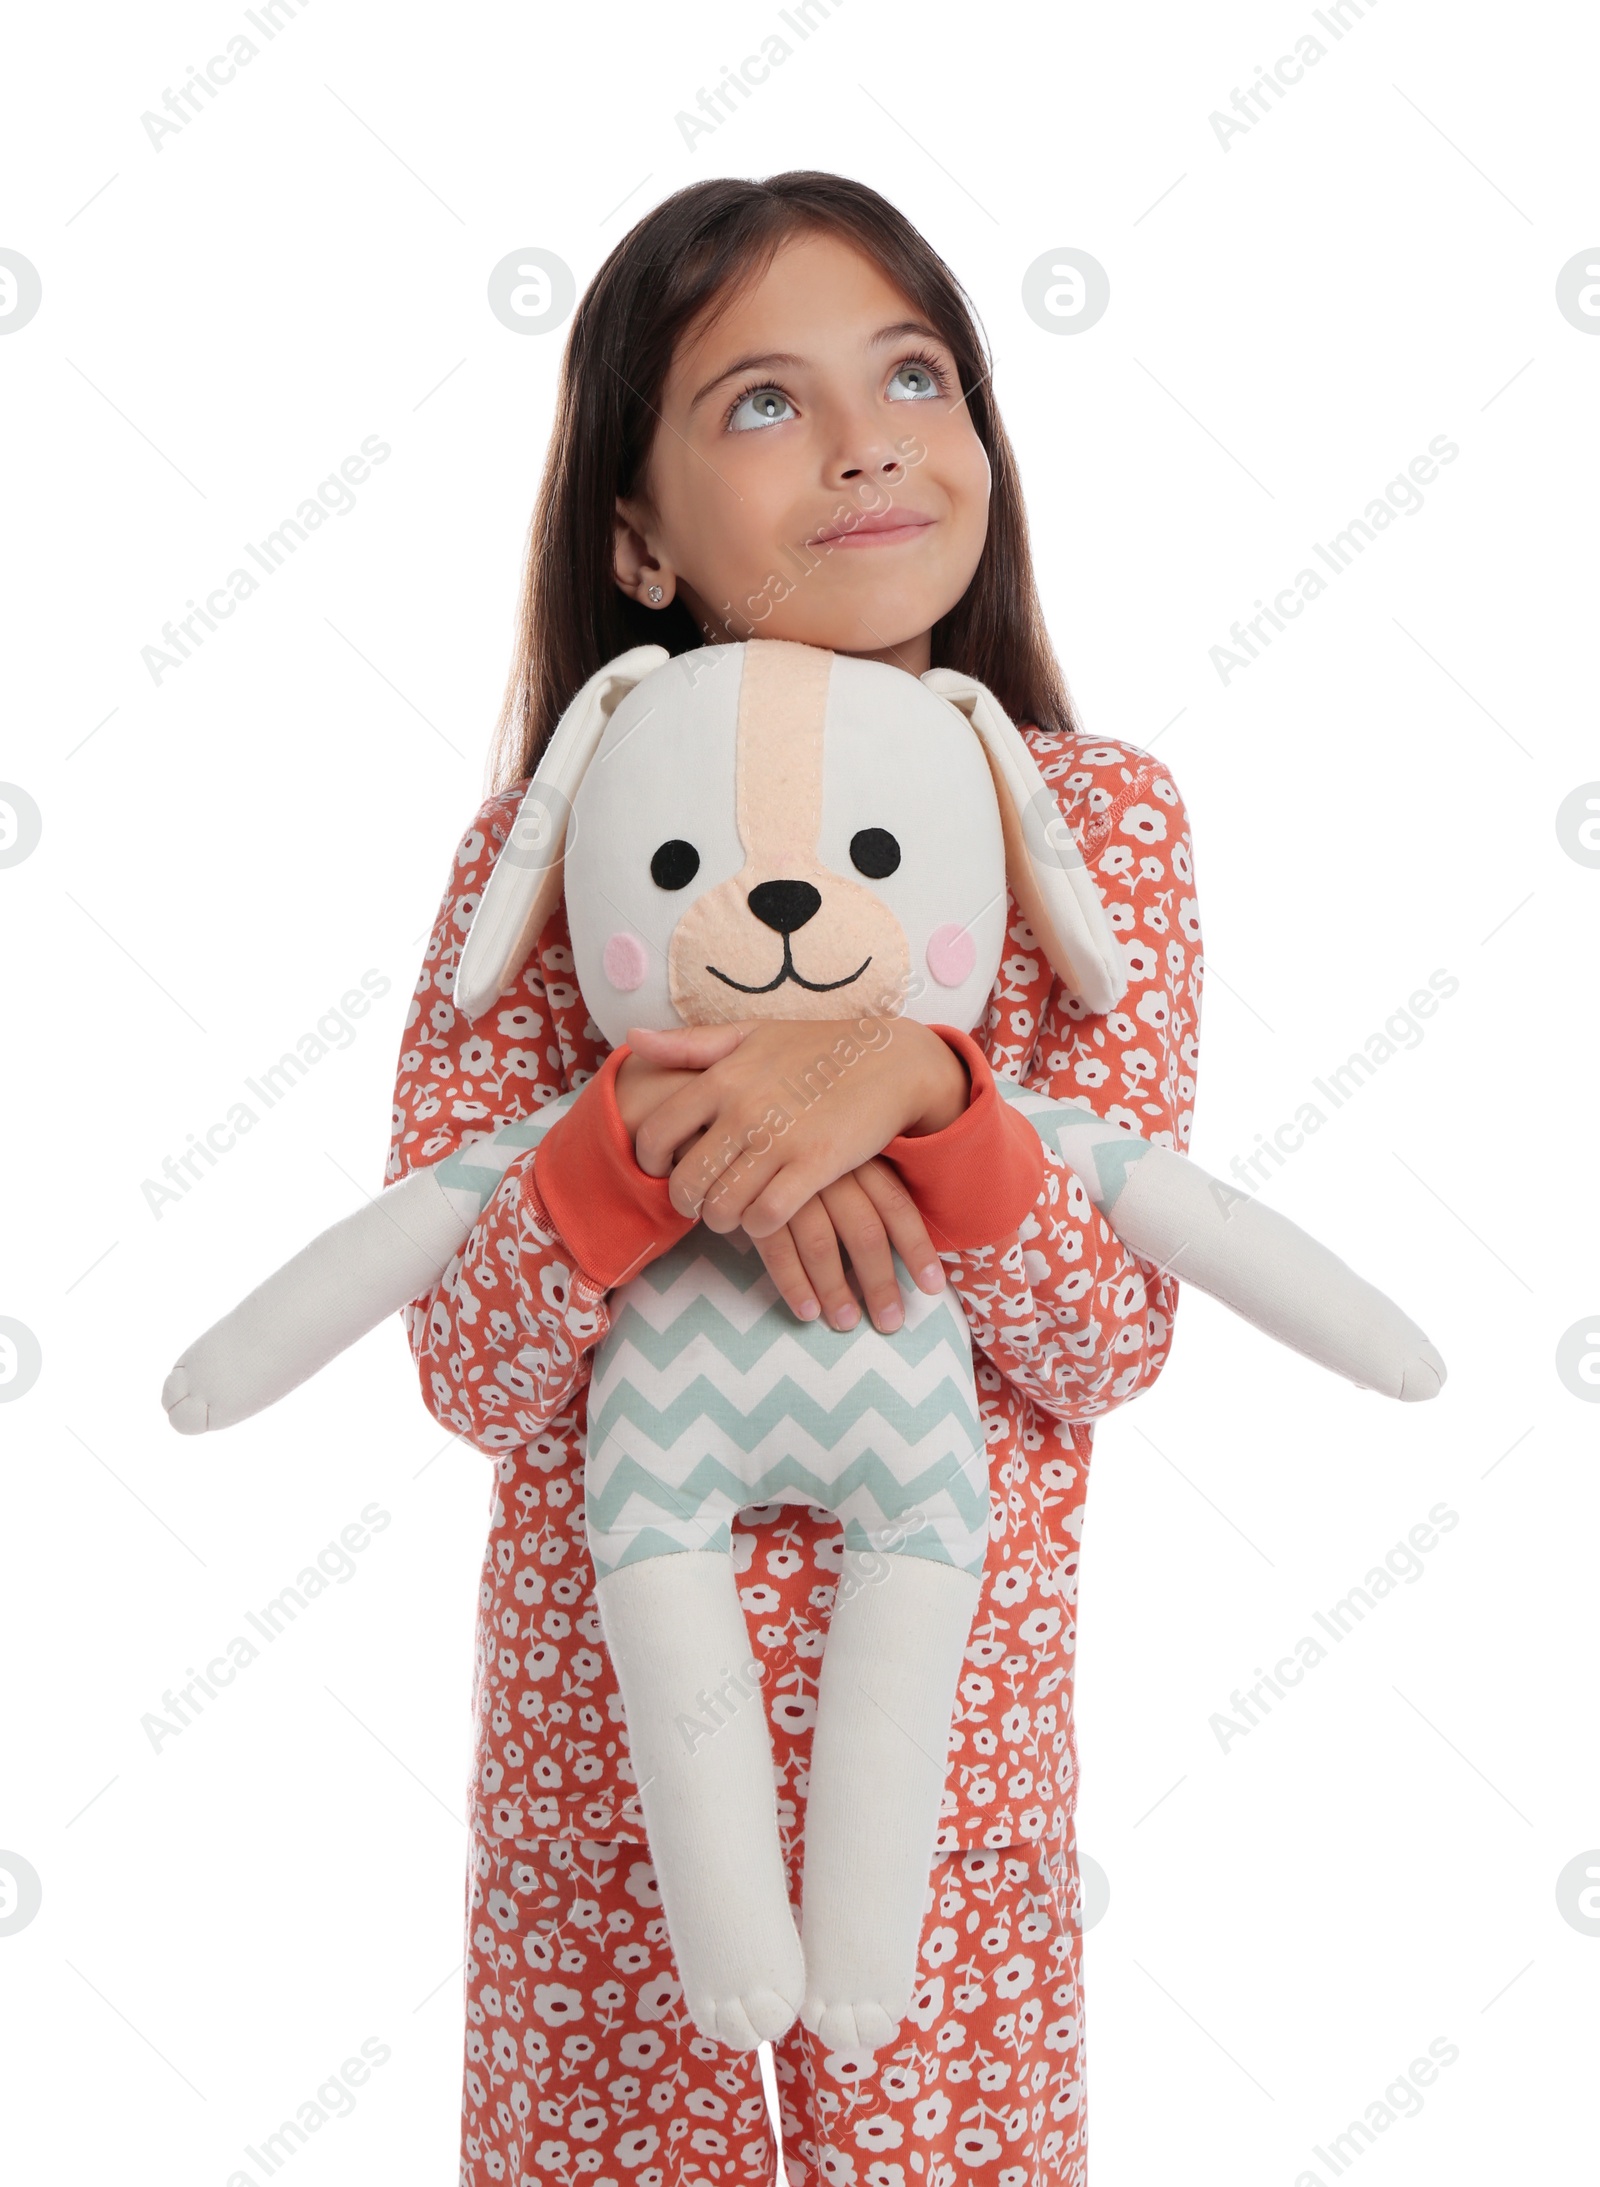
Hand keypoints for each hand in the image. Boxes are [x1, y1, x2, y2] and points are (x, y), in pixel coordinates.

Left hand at [624, 1017, 968, 1237]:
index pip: (656, 1132)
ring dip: (723, 1218)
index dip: (649, 1162)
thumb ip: (689, 1043)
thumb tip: (632, 1037)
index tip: (661, 1170)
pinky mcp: (815, 1165)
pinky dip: (759, 1224)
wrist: (890, 1061)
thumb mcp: (751, 1034)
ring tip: (733, 1209)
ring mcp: (779, 1139)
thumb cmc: (815, 1048)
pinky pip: (765, 1217)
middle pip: (686, 1181)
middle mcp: (743, 1108)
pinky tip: (766, 1213)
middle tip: (699, 1200)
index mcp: (721, 1076)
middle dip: (687, 1201)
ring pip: (722, 1207)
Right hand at [746, 1159, 948, 1331]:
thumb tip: (900, 1242)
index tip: (933, 1287)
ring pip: (821, 1245)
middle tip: (890, 1322)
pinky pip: (776, 1249)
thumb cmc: (797, 1144)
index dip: (917, 1249)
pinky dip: (793, 1284)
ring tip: (846, 1323)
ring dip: (835, 1290)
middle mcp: (828, 1171)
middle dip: (880, 1283)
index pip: (896, 1206)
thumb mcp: (840, 1151)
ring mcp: (789, 1186)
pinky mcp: (752, 1201)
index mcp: (856, 1157)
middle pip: (864, 1232)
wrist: (736, 1123)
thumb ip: (866, 1186)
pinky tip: (807, 1311)